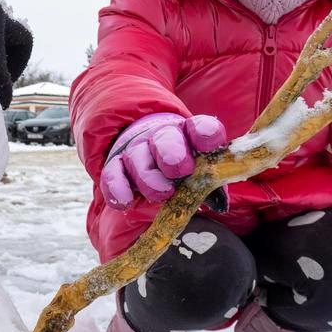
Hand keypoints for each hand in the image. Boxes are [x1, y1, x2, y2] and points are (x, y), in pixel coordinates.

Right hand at [98, 112, 227, 210]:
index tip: (207, 142)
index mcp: (189, 134)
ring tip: (162, 193)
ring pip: (138, 157)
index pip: (199, 128)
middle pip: (165, 138)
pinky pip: (113, 174)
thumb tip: (219, 204)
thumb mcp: (199, 172)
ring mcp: (137, 150)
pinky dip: (118, 187)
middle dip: (173, 153)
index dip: (205, 133)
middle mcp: (161, 137)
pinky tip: (124, 201)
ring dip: (148, 175)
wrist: (144, 155)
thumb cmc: (180, 167)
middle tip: (181, 170)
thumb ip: (209, 184)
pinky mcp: (115, 166)